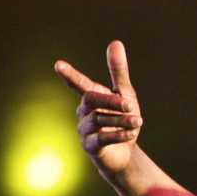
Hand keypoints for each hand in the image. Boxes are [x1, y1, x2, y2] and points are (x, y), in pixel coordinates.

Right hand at [55, 41, 142, 175]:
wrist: (125, 153)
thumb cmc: (123, 120)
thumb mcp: (125, 94)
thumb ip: (119, 71)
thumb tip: (115, 42)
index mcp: (92, 97)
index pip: (80, 83)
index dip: (70, 74)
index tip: (58, 65)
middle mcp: (84, 111)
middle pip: (91, 99)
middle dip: (111, 101)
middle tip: (131, 104)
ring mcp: (84, 129)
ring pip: (99, 119)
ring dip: (121, 120)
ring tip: (138, 122)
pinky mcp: (90, 146)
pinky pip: (101, 138)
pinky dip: (118, 135)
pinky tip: (131, 134)